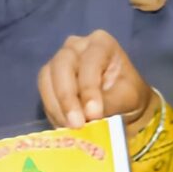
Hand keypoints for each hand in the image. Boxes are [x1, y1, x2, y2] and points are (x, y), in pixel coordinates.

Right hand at [38, 30, 154, 129]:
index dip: (89, 88)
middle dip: (67, 97)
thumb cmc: (128, 94)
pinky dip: (53, 111)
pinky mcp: (49, 79)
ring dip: (56, 106)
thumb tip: (88, 115)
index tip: (94, 114)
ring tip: (70, 128)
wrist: (121, 103)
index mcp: (101, 43)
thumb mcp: (127, 97)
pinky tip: (64, 126)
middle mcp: (76, 46)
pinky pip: (44, 93)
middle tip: (76, 124)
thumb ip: (109, 102)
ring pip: (47, 78)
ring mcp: (59, 60)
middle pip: (62, 65)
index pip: (90, 62)